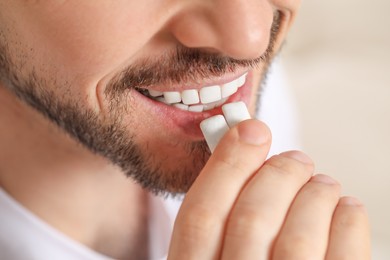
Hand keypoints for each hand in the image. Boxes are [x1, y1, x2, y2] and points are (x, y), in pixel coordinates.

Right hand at [168, 120, 369, 258]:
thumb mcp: (213, 257)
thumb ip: (222, 216)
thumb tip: (246, 149)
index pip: (201, 213)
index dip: (227, 164)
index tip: (251, 130)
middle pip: (253, 217)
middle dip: (278, 173)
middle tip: (294, 159)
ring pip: (299, 235)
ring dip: (316, 193)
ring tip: (321, 184)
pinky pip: (345, 258)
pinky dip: (349, 221)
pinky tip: (345, 210)